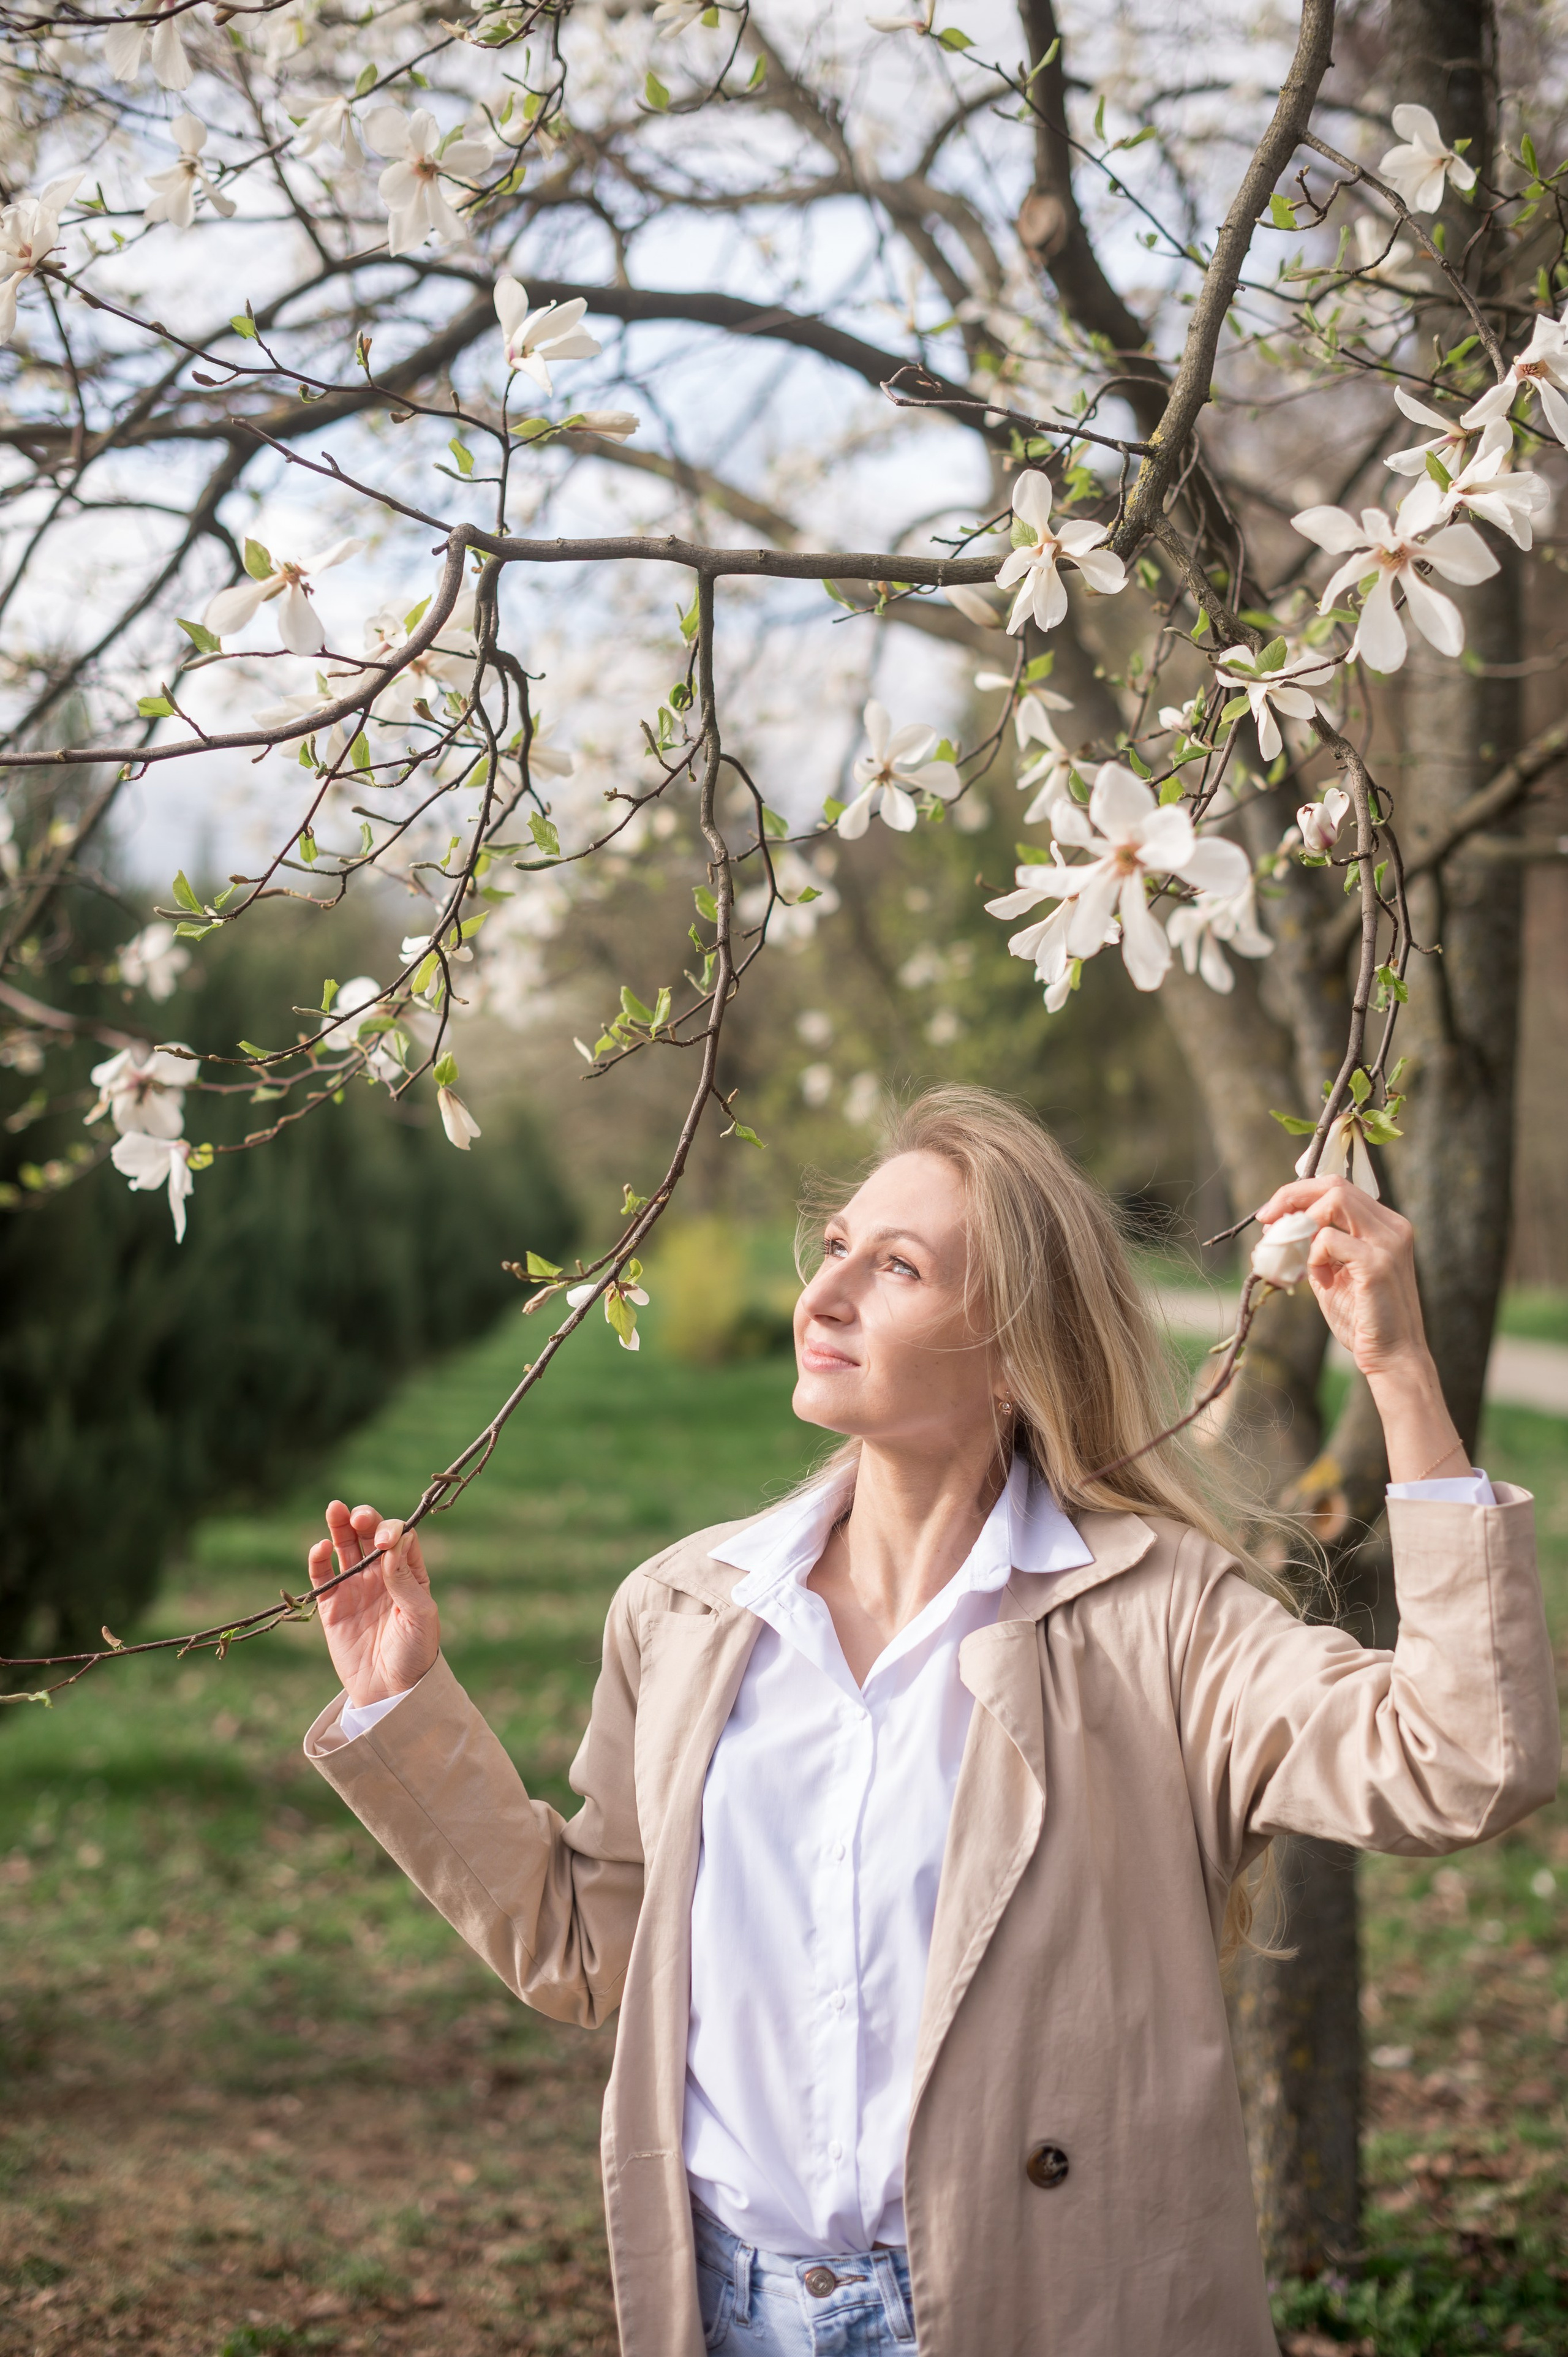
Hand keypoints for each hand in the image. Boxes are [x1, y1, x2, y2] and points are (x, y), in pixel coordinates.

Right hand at [307, 1500, 440, 1706]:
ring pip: (344, 1548)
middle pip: (370, 1535)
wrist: (390, 1693)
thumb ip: (405, 1580)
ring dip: (339, 1526)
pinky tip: (321, 1547)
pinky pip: (322, 1576)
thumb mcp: (421, 1616)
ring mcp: (355, 1588)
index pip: (400, 1538)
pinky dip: (318, 1560)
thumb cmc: (415, 1654)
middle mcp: (381, 1575)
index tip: (385, 1540)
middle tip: (359, 1518)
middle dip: (365, 1520)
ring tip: (335, 1509)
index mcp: (409, 1574)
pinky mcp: (332, 1606)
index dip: (392, 1530)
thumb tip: (394, 1542)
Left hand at [1252, 1176, 1465, 1483]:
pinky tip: (1319, 1281)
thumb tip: (1278, 1226)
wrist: (1392, 1356)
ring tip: (1295, 1256)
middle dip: (1292, 1196)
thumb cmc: (1363, 1318)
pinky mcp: (1377, 1263)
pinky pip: (1329, 1239)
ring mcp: (1389, 1242)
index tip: (1271, 1213)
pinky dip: (1313, 1256)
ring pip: (1334, 1200)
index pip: (1338, 1187)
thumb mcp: (1333, 1273)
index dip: (1299, 1193)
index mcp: (1385, 1225)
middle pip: (1335, 1185)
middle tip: (1267, 1219)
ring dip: (1301, 1224)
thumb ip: (1314, 1247)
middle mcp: (1392, 1227)